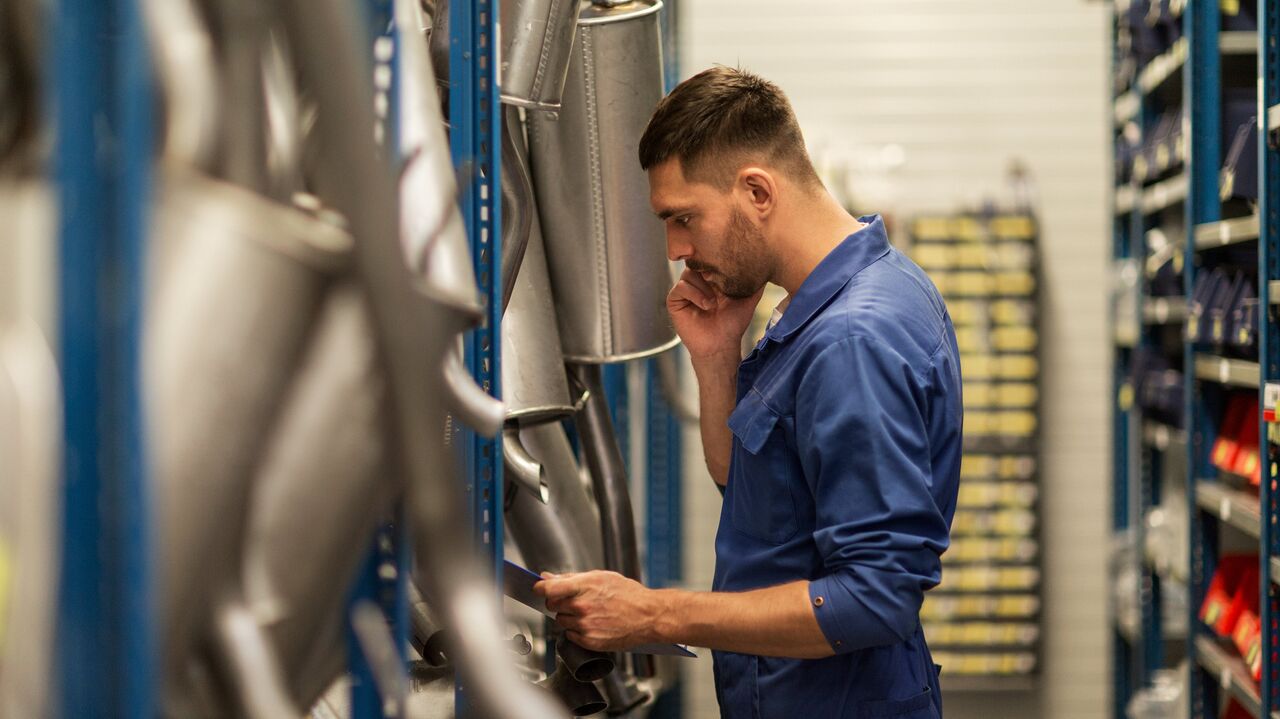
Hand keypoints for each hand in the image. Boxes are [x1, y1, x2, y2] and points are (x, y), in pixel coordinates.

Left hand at [533, 570, 663, 651]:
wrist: (648, 616)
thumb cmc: (628, 594)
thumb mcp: (600, 577)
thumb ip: (570, 578)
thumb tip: (547, 577)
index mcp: (584, 587)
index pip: (548, 588)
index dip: (540, 588)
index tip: (538, 588)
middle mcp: (582, 606)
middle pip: (552, 604)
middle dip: (559, 601)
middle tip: (575, 600)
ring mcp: (585, 625)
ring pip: (560, 620)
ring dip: (568, 616)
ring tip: (589, 612)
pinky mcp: (589, 641)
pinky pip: (570, 635)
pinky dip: (577, 631)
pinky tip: (593, 624)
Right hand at [667, 268, 763, 365]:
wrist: (721, 345)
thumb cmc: (733, 324)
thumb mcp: (749, 299)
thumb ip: (756, 283)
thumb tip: (768, 266)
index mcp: (711, 277)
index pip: (710, 259)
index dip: (718, 262)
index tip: (729, 270)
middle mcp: (697, 281)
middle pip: (698, 262)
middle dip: (709, 271)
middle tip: (720, 284)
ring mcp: (685, 290)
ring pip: (689, 273)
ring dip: (704, 287)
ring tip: (714, 303)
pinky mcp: (674, 300)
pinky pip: (681, 287)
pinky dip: (695, 294)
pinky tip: (706, 305)